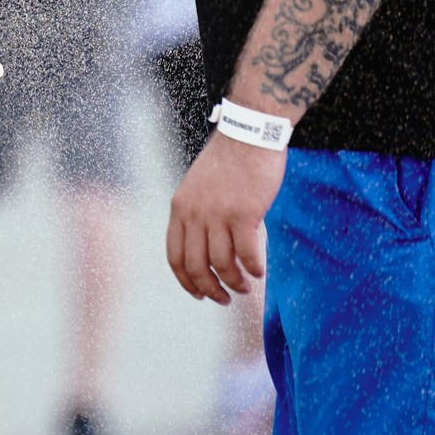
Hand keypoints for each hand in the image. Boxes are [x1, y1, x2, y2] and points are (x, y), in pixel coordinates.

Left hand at [165, 132, 284, 302]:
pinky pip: (247, 255)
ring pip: (222, 265)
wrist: (249, 134)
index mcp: (180, 208)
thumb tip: (208, 249)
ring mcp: (218, 215)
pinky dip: (253, 269)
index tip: (199, 294)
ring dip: (235, 283)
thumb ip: (197, 214)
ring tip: (245, 286)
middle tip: (224, 299)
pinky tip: (259, 271)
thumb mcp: (198, 186)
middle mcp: (194, 214)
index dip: (186, 282)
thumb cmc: (229, 160)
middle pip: (196, 267)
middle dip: (210, 290)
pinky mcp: (244, 214)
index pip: (174, 257)